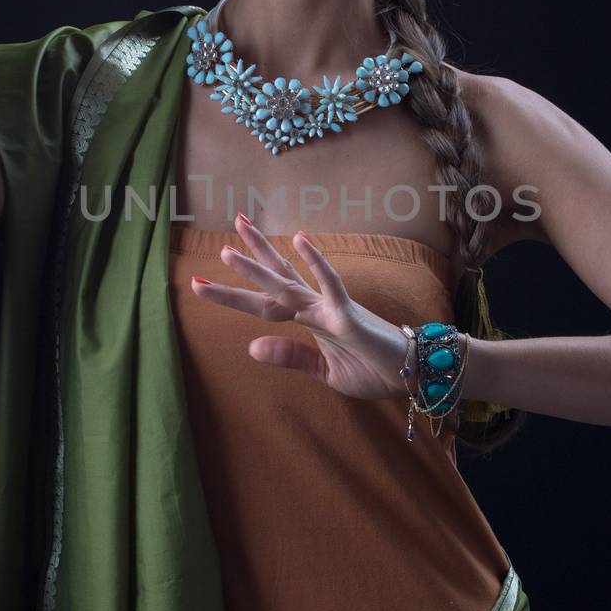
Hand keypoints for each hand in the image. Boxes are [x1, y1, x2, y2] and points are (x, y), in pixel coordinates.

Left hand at [190, 214, 415, 401]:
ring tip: (230, 246)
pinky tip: (301, 239)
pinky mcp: (346, 315)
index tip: (201, 284)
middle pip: (273, 279)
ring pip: (288, 282)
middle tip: (223, 234)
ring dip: (259, 263)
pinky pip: (330, 285)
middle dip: (247, 259)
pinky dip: (316, 263)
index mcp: (307, 320)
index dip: (235, 292)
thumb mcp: (323, 371)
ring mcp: (328, 308)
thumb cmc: (372, 369)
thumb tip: (251, 347)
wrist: (409, 376)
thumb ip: (290, 356)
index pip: (265, 301)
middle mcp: (313, 307)